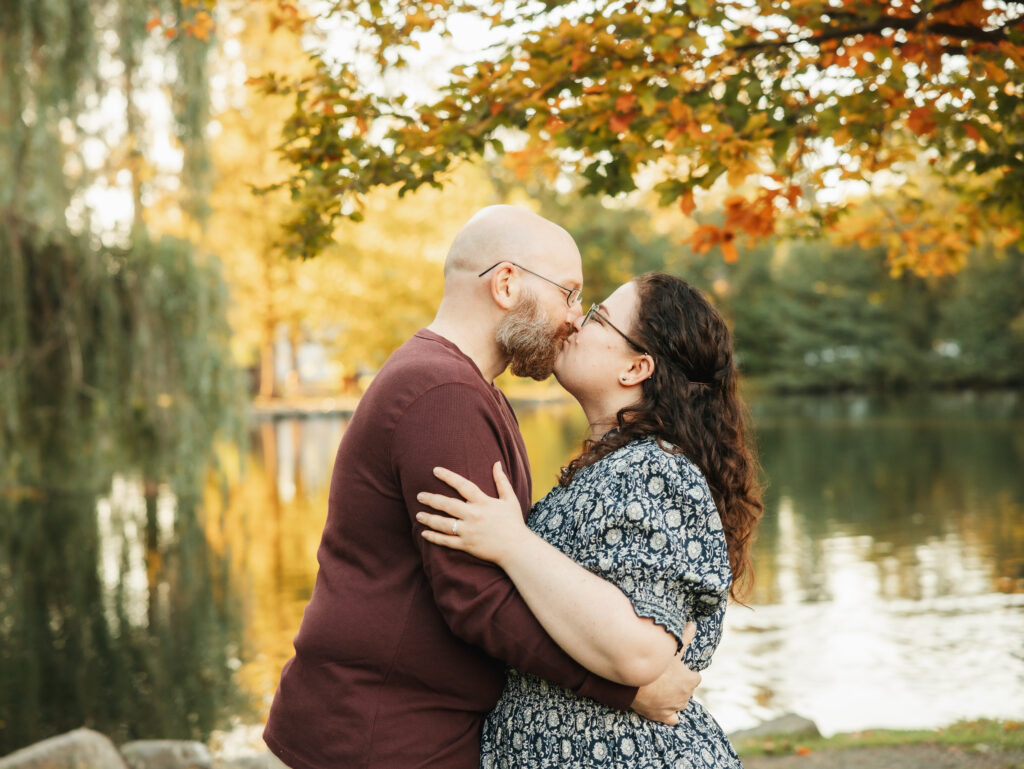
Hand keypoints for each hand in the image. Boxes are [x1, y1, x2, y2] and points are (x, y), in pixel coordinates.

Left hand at [416, 462, 531, 566]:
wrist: (517, 549)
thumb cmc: (514, 522)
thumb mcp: (509, 499)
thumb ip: (501, 481)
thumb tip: (497, 463)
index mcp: (483, 502)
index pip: (462, 485)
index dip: (448, 476)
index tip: (435, 470)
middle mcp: (473, 515)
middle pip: (447, 504)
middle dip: (431, 499)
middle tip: (419, 495)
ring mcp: (468, 531)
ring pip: (443, 524)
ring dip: (429, 518)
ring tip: (418, 515)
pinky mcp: (466, 545)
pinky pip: (446, 541)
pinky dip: (434, 537)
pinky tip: (424, 533)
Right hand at [630, 622, 700, 725]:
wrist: (633, 680)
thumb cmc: (653, 663)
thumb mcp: (670, 648)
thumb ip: (684, 637)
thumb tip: (693, 624)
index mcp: (690, 680)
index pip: (695, 677)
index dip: (686, 672)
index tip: (676, 667)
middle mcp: (685, 696)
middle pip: (686, 690)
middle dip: (679, 684)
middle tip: (665, 675)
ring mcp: (674, 707)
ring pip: (679, 703)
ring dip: (673, 697)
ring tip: (661, 688)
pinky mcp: (662, 716)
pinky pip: (672, 719)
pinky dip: (670, 714)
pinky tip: (663, 707)